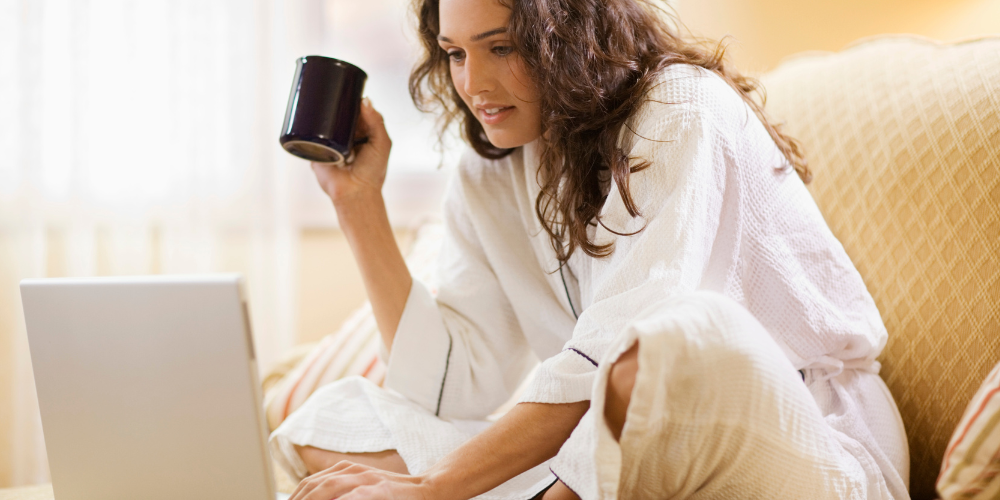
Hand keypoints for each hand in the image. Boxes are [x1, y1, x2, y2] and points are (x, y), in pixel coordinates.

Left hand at [288, 461, 435, 499]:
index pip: (310, 484)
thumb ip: (338, 494)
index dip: (295, 498)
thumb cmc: (392, 498)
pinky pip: (355, 496)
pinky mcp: (379, 491)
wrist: (427, 491)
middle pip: (314, 487)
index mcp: (345, 472)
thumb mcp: (360, 491)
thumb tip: (309, 498)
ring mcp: (366, 480)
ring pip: (329, 488)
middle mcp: (352, 472)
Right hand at [311, 98, 391, 204]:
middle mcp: (346, 135)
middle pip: (338, 112)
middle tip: (331, 92)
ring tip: (318, 101)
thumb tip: (365, 100)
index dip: (352, 99)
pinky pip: (309, 134)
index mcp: (363, 131)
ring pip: (323, 121)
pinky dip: (307, 125)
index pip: (356, 109)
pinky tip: (306, 114)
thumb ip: (376, 122)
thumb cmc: (372, 171)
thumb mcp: (381, 143)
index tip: (347, 87)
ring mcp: (330, 141)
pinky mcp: (317, 149)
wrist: (355, 192)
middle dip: (334, 102)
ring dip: (320, 112)